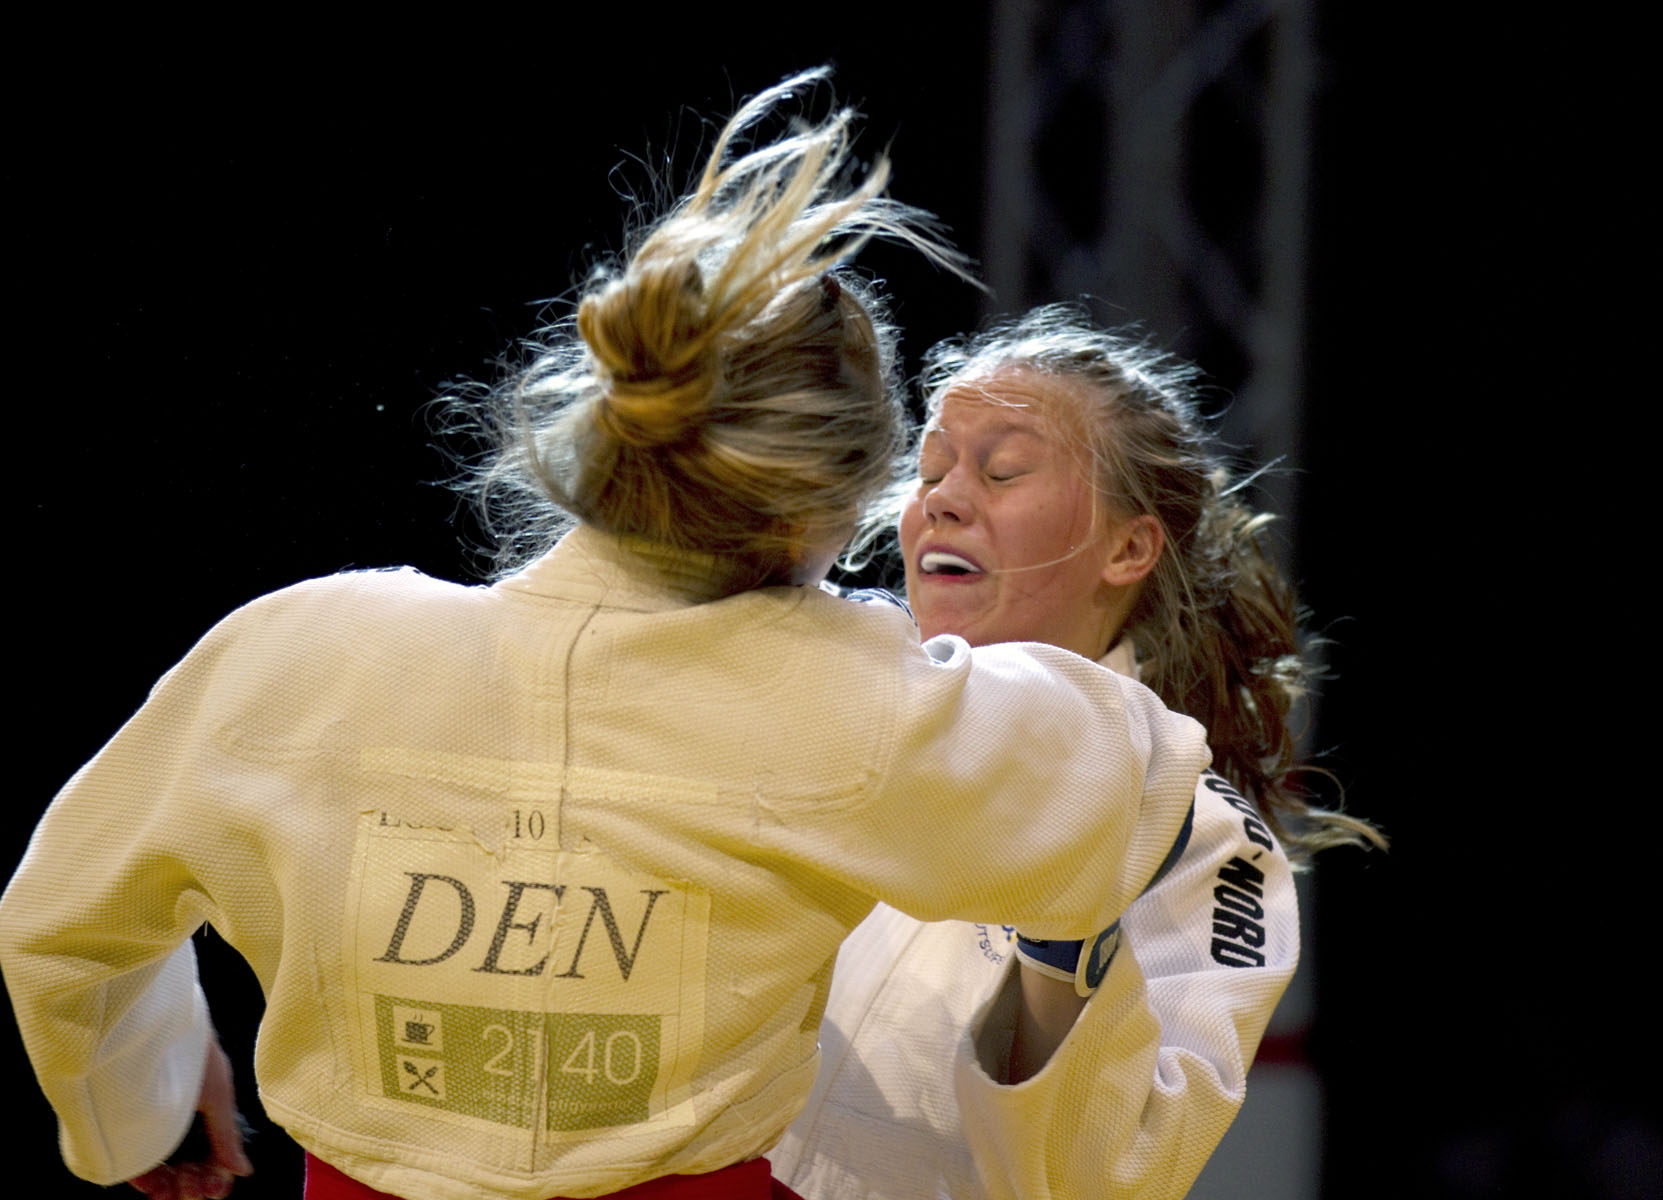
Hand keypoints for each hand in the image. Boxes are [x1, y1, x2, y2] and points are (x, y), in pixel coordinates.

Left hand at [127, 1035, 252, 1199]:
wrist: (150, 1032)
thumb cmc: (192, 1055)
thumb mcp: (218, 1094)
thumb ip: (228, 1136)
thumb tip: (242, 1170)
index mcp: (206, 1110)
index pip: (214, 1153)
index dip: (216, 1175)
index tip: (215, 1188)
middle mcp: (180, 1121)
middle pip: (191, 1165)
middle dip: (197, 1183)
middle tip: (197, 1190)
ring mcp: (153, 1128)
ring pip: (167, 1170)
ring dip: (176, 1187)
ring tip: (177, 1191)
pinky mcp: (126, 1133)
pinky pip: (139, 1167)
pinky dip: (150, 1183)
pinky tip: (159, 1188)